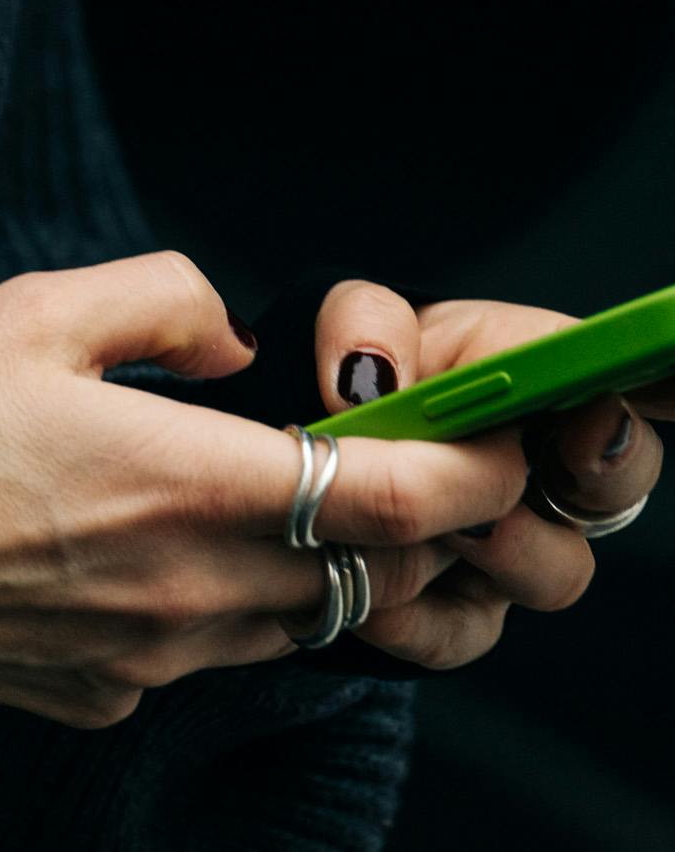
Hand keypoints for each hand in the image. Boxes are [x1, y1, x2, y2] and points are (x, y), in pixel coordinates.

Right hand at [0, 252, 524, 730]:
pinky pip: (214, 655)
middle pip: (368, 580)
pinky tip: (177, 551)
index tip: (487, 448)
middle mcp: (192, 587)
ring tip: (297, 504)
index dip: (463, 476)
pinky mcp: (109, 693)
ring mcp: (154, 655)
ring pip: (301, 627)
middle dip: (409, 530)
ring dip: (328, 573)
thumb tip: (237, 342)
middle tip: (399, 466)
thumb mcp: (44, 306)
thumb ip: (169, 300)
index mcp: (189, 480)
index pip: (385, 502)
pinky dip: (234, 608)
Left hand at [311, 281, 670, 669]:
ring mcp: (519, 545)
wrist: (311, 466)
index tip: (601, 416)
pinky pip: (467, 631)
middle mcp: (548, 464)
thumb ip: (366, 322)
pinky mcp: (470, 614)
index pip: (625, 377)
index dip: (650, 391)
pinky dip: (413, 611)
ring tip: (424, 521)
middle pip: (619, 483)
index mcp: (534, 375)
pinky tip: (366, 582)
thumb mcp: (349, 324)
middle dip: (591, 476)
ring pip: (556, 570)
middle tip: (524, 468)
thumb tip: (371, 376)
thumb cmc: (356, 378)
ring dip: (498, 546)